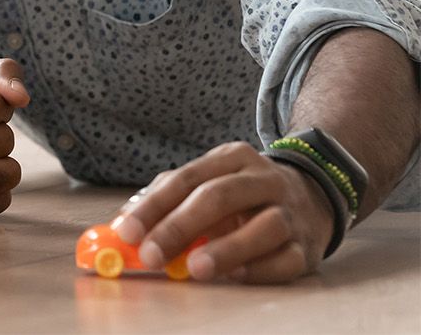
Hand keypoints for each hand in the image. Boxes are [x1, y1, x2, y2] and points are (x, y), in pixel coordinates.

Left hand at [113, 141, 334, 282]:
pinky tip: (235, 277)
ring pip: (264, 227)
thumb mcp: (208, 182)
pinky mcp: (308, 246)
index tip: (127, 232)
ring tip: (195, 269)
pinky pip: (287, 259)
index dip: (153, 207)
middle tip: (151, 256)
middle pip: (219, 197)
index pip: (186, 179)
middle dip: (179, 227)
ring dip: (226, 250)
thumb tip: (120, 226)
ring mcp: (291, 212)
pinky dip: (260, 269)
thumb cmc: (242, 195)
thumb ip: (166, 199)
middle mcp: (264, 180)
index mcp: (232, 158)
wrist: (314, 196)